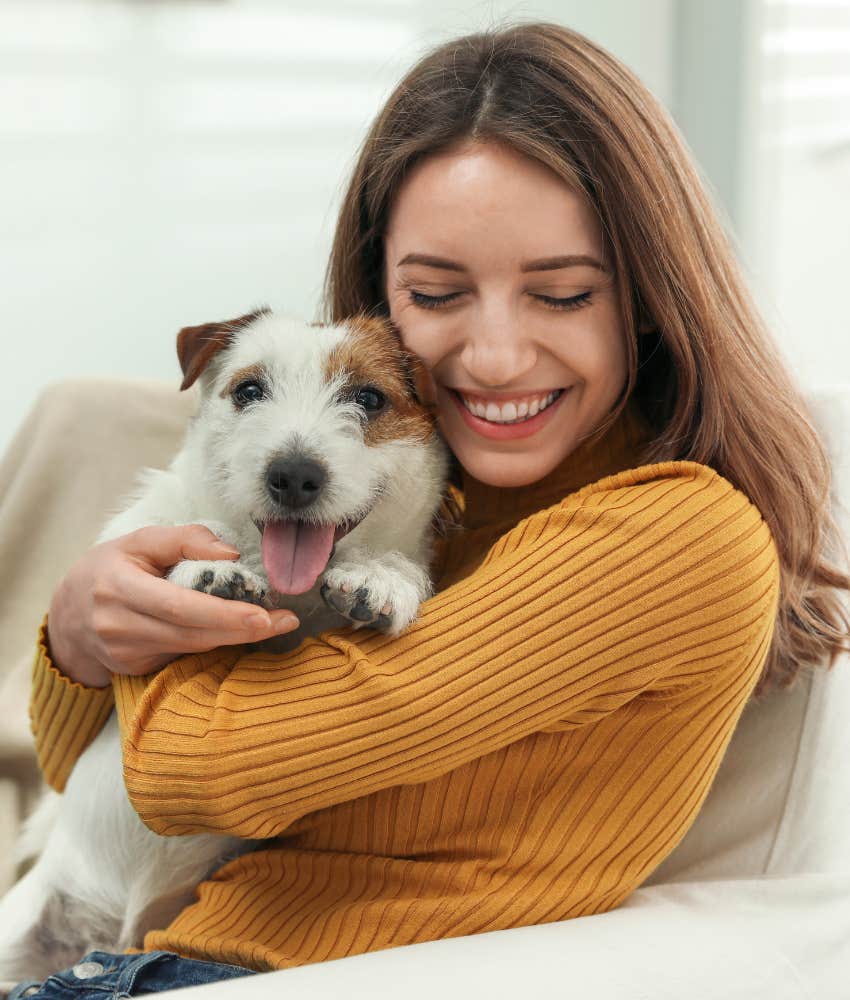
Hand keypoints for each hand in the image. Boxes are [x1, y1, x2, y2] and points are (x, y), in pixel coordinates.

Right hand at [46, 524, 299, 687]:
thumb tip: (230, 553)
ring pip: (192, 647)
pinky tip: (238, 631)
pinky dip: (213, 643)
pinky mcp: (135, 669)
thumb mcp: (139, 541)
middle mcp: (119, 625)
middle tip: (284, 622)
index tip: (262, 615)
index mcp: (118, 587)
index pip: (178, 606)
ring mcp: (126, 653)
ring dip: (236, 637)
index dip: (223, 614)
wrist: (67, 616)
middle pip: (192, 634)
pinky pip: (183, 655)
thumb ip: (185, 539)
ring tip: (274, 623)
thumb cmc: (109, 569)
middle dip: (242, 630)